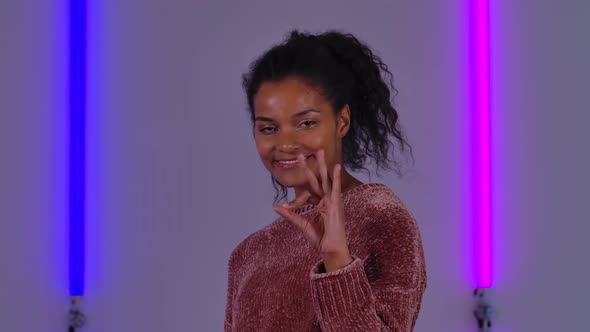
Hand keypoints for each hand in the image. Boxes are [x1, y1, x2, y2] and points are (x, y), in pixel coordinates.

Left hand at [272, 149, 352, 271]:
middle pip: (319, 179)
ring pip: (325, 179)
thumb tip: (276, 206)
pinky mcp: (336, 205)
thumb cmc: (320, 239)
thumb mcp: (301, 224)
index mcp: (320, 204)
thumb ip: (290, 214)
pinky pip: (335, 189)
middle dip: (314, 165)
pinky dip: (336, 178)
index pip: (311, 187)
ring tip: (320, 152)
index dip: (305, 175)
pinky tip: (336, 166)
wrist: (330, 249)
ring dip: (322, 165)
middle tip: (309, 151)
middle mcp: (327, 200)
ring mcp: (332, 201)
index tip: (298, 163)